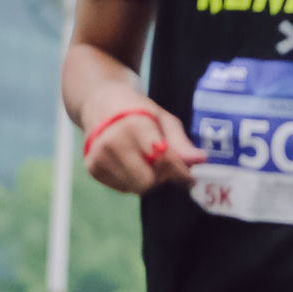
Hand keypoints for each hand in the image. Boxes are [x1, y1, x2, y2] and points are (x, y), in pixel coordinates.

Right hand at [80, 90, 202, 194]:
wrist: (100, 103)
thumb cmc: (137, 111)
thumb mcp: (163, 119)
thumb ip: (180, 142)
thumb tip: (200, 160)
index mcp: (134, 126)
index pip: (162, 160)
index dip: (179, 171)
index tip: (188, 175)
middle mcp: (112, 142)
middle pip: (147, 182)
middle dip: (160, 176)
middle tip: (161, 163)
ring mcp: (99, 156)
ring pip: (135, 188)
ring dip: (145, 179)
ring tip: (143, 160)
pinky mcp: (92, 168)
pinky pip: (122, 188)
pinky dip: (130, 180)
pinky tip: (128, 163)